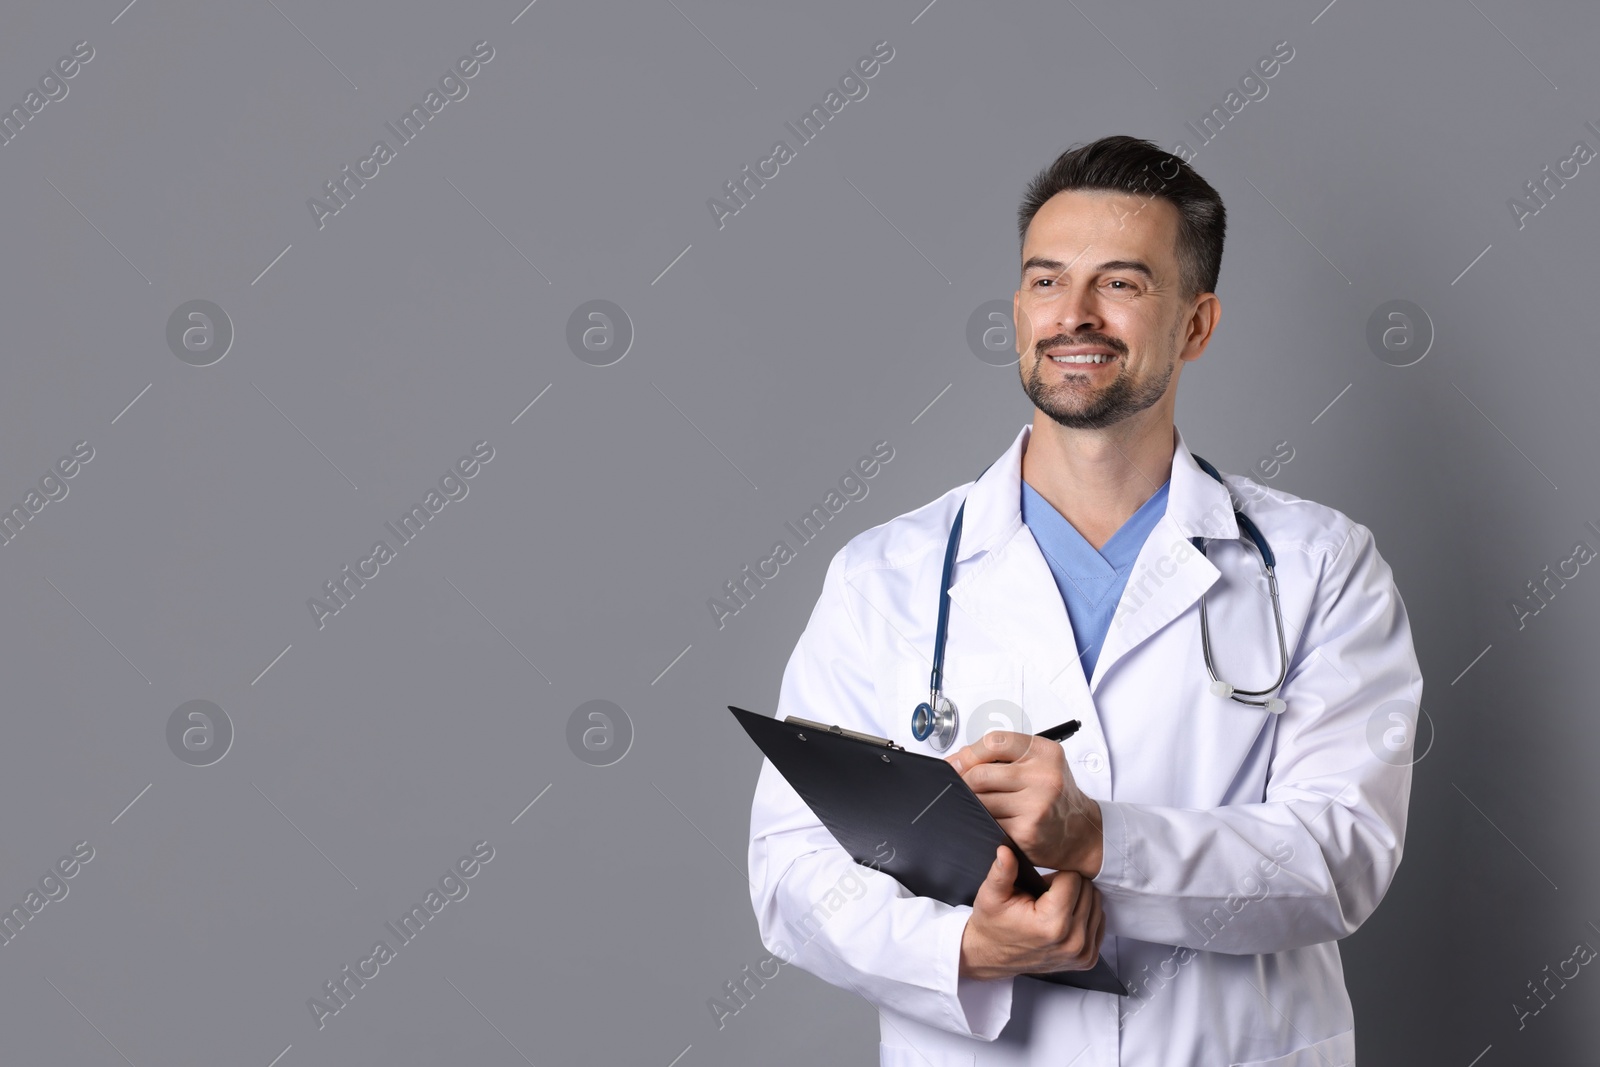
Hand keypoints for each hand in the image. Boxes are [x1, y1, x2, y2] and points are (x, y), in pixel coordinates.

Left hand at [946, 731, 1102, 876]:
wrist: (1082, 831)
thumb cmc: (1057, 794)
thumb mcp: (1040, 763)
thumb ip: (1005, 756)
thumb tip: (959, 759)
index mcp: (1044, 752)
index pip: (994, 742)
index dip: (968, 753)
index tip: (957, 763)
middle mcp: (1043, 776)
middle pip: (981, 774)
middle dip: (965, 781)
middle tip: (964, 786)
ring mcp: (1035, 805)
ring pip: (981, 800)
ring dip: (975, 802)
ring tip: (985, 803)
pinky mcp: (1026, 831)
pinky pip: (989, 822)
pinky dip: (986, 821)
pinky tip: (996, 819)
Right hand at [959, 845, 1104, 979]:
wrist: (994, 956)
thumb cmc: (994, 924)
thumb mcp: (991, 895)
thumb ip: (1002, 872)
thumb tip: (1005, 850)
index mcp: (1052, 924)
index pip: (1074, 879)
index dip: (1056, 875)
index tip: (1041, 883)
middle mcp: (1073, 941)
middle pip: (1088, 890)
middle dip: (1068, 886)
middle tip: (1046, 894)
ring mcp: (1082, 953)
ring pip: (1096, 904)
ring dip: (1078, 899)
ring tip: (1053, 906)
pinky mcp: (1088, 959)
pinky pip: (1099, 922)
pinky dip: (1084, 915)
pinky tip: (1065, 917)